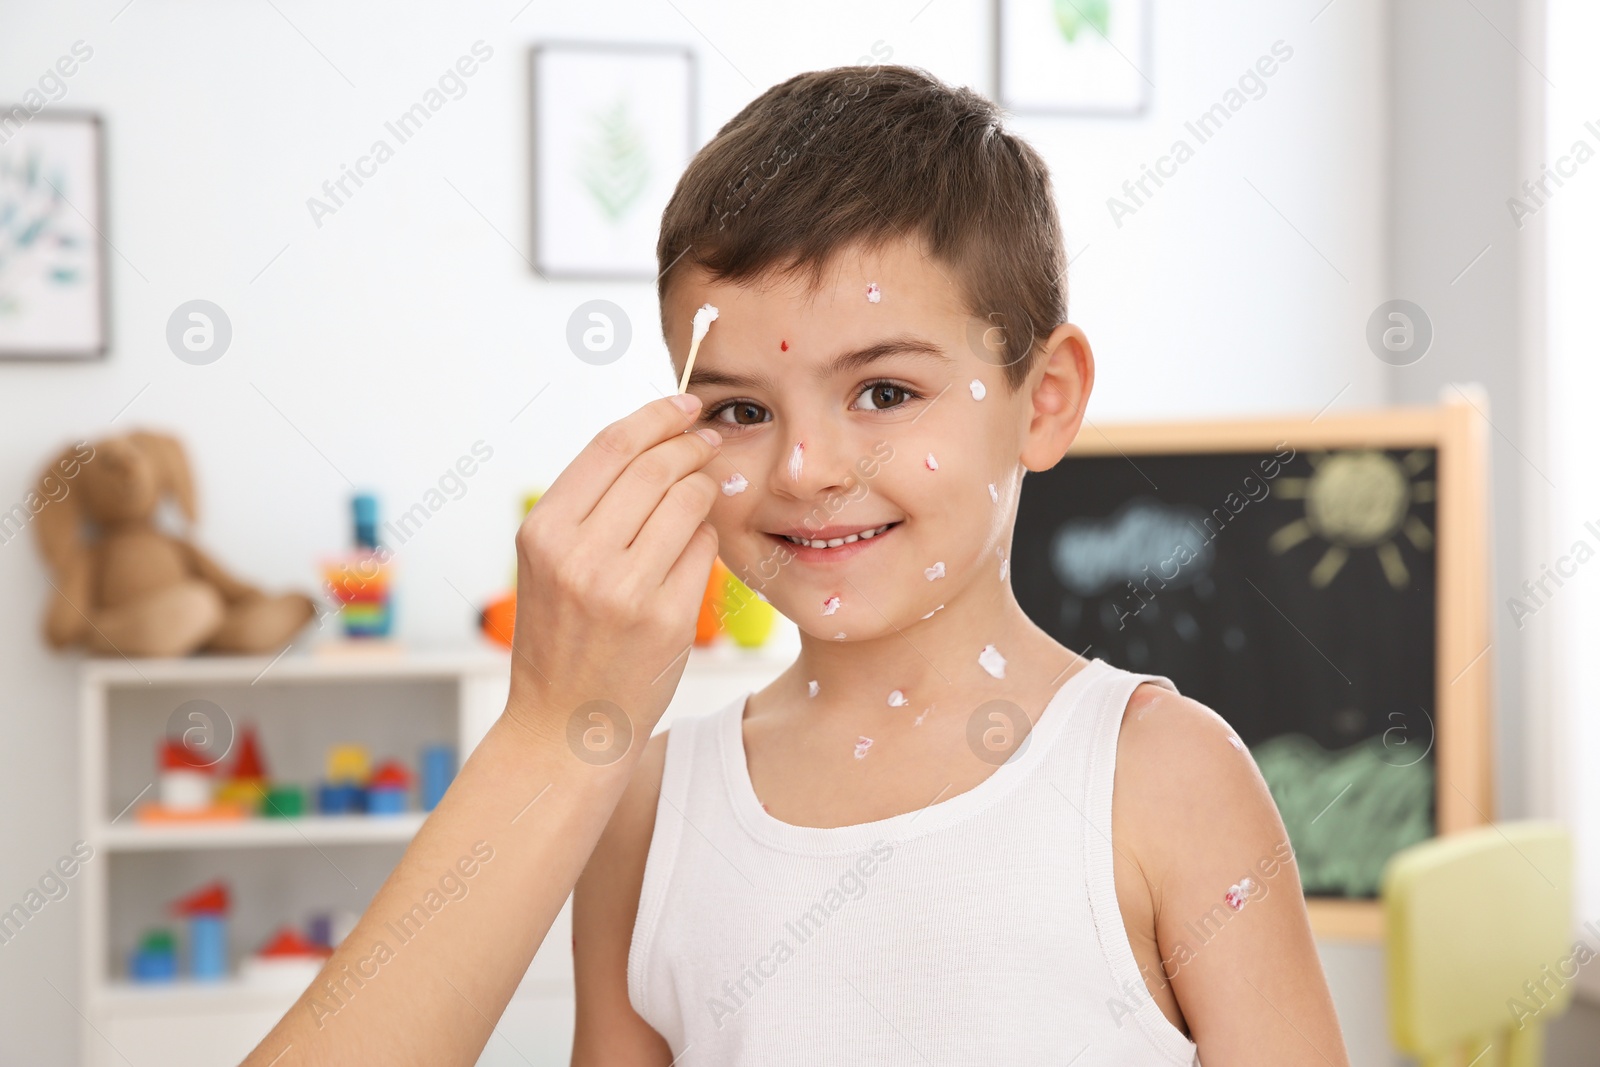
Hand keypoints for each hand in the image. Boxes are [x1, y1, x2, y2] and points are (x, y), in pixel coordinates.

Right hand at [504, 393, 721, 751]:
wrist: (564, 725)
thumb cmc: (563, 638)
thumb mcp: (550, 565)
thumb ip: (591, 506)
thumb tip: (656, 442)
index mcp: (544, 533)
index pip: (610, 447)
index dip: (654, 416)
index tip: (683, 403)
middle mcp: (580, 557)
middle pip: (655, 467)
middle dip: (689, 444)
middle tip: (707, 439)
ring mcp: (625, 590)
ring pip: (688, 502)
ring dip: (704, 486)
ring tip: (704, 489)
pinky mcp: (667, 618)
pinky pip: (703, 549)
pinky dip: (705, 538)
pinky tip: (695, 545)